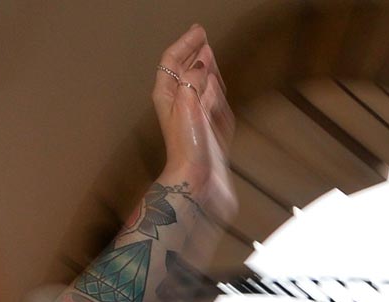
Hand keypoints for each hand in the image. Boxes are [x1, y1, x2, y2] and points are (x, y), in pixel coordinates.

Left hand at [154, 27, 236, 224]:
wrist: (199, 182)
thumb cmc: (188, 147)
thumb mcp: (187, 103)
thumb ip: (194, 78)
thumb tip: (202, 62)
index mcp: (168, 94)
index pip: (174, 60)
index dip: (185, 44)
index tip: (199, 31)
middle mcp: (180, 104)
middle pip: (186, 71)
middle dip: (195, 55)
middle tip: (204, 41)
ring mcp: (197, 118)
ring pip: (201, 88)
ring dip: (207, 73)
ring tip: (211, 61)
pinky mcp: (211, 132)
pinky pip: (215, 107)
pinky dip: (218, 97)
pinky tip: (220, 92)